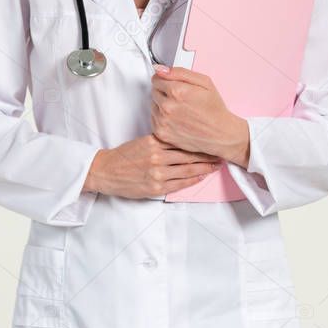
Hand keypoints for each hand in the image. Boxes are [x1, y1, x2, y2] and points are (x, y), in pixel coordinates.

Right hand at [82, 134, 222, 198]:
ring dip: (205, 167)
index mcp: (154, 142)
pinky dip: (193, 179)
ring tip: (217, 164)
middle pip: (188, 154)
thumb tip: (182, 140)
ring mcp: (157, 173)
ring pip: (187, 169)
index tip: (211, 139)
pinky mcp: (156, 187)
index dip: (199, 141)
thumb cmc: (124, 156)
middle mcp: (157, 157)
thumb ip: (161, 141)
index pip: (182, 141)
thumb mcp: (142, 142)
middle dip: (207, 154)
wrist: (106, 172)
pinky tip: (202, 175)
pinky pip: (180, 183)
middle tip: (221, 152)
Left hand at [150, 64, 249, 165]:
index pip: (156, 78)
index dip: (165, 80)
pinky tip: (176, 120)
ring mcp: (163, 121)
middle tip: (181, 99)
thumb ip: (179, 72)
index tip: (173, 85)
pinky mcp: (161, 133)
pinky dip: (162, 119)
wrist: (220, 134)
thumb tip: (160, 69)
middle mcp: (168, 107)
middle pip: (154, 91)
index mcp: (177, 91)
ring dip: (162, 106)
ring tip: (180, 110)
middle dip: (164, 92)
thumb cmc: (214, 110)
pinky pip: (153, 119)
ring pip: (153, 105)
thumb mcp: (204, 82)